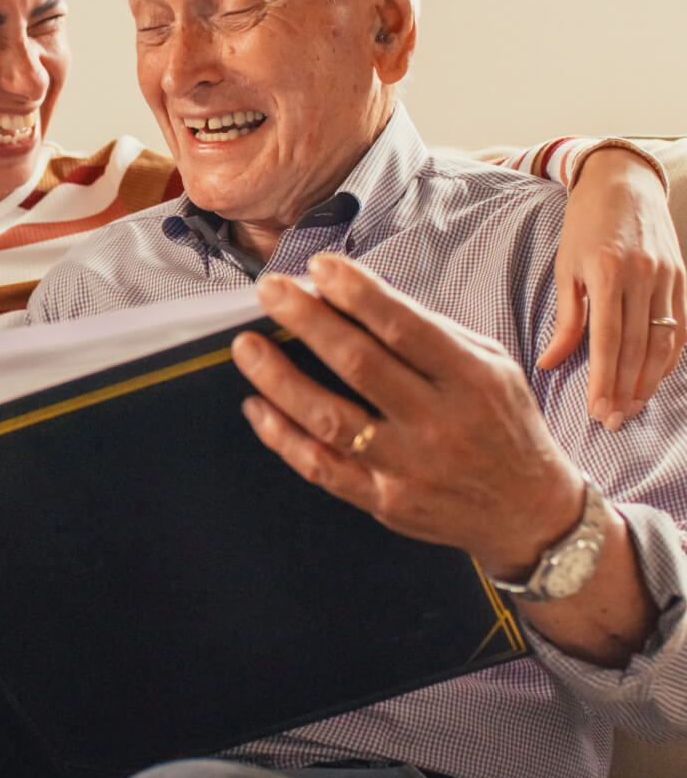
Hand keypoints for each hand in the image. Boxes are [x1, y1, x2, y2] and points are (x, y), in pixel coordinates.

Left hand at [231, 254, 583, 577]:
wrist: (530, 512)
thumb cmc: (502, 424)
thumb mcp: (490, 366)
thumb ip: (429, 332)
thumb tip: (357, 294)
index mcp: (471, 379)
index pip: (404, 327)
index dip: (357, 291)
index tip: (317, 265)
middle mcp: (440, 423)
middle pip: (360, 365)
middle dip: (307, 321)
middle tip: (270, 291)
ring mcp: (410, 467)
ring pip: (330, 419)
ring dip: (280, 379)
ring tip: (247, 347)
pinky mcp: (385, 501)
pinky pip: (321, 467)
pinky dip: (282, 436)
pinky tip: (257, 407)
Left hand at [540, 147, 685, 429]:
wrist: (623, 181)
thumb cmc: (584, 225)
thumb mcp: (565, 267)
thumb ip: (566, 318)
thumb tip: (550, 363)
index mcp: (605, 273)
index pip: (607, 340)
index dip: (604, 379)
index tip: (597, 410)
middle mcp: (641, 277)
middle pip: (637, 347)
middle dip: (626, 389)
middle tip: (614, 421)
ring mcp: (667, 277)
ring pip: (663, 340)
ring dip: (649, 379)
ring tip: (632, 408)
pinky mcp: (682, 276)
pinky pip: (679, 325)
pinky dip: (669, 356)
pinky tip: (655, 378)